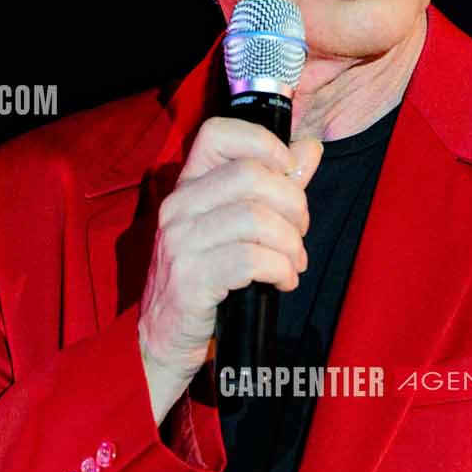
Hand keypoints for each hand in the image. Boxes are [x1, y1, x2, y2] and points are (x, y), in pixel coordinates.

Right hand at [138, 116, 323, 423]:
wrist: (162, 339)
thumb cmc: (204, 278)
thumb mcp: (235, 226)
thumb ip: (273, 186)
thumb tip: (310, 149)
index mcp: (187, 185)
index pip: (218, 132)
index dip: (264, 143)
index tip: (289, 172)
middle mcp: (178, 207)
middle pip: (251, 176)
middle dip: (293, 205)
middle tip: (298, 234)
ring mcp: (180, 243)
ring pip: (256, 219)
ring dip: (290, 244)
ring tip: (293, 263)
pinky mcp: (190, 280)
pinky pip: (250, 261)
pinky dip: (280, 270)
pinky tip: (283, 281)